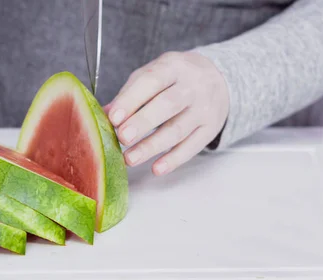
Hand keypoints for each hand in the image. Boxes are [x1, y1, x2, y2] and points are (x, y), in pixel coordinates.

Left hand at [104, 51, 229, 175]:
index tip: (113, 117)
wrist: (219, 78)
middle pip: (167, 105)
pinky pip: (192, 146)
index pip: (151, 81)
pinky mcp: (210, 129)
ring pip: (178, 129)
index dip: (131, 99)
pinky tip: (156, 169)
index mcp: (172, 67)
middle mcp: (191, 86)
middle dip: (143, 123)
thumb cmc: (174, 79)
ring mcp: (204, 108)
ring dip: (152, 146)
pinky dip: (174, 159)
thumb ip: (130, 93)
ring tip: (130, 159)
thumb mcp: (153, 74)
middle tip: (122, 138)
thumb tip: (103, 114)